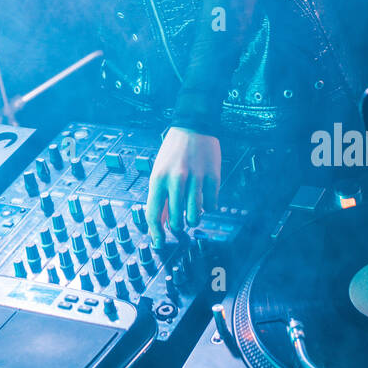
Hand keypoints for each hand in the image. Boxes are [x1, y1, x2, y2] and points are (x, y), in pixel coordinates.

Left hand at [145, 127, 220, 247]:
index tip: (159, 242)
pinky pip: (211, 204)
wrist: (194, 125)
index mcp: (159, 178)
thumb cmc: (173, 150)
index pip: (153, 213)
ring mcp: (196, 179)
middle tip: (179, 224)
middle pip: (176, 219)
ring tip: (192, 215)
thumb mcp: (159, 171)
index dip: (156, 232)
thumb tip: (160, 223)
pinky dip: (208, 207)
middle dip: (177, 226)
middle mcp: (176, 180)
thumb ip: (160, 196)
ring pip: (194, 215)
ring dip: (193, 220)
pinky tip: (205, 199)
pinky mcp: (213, 177)